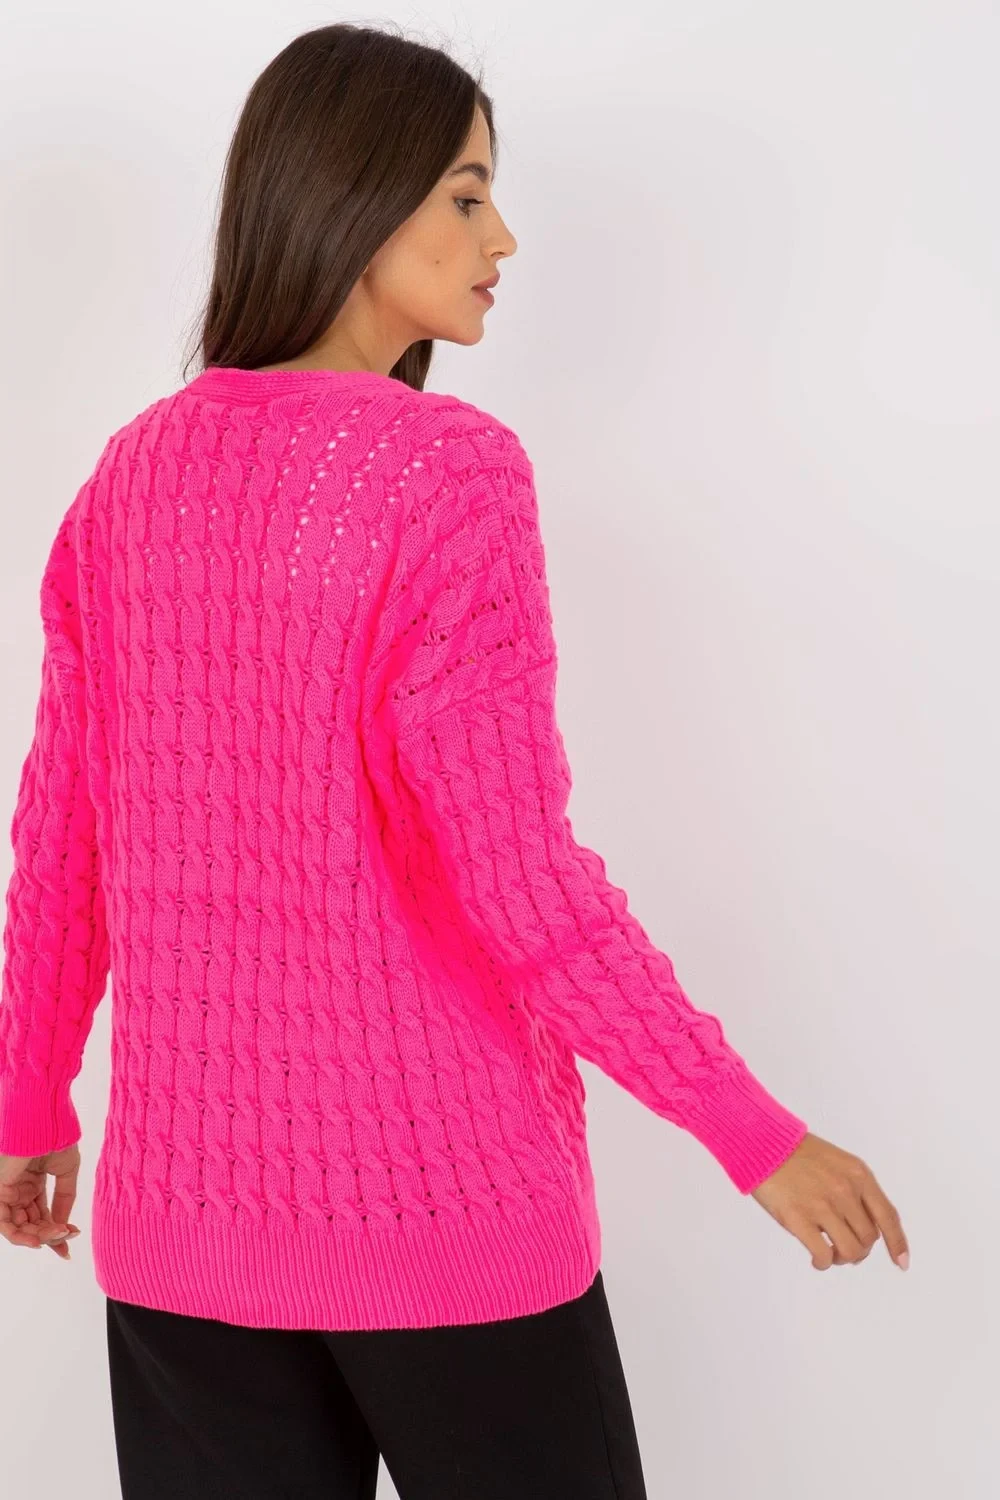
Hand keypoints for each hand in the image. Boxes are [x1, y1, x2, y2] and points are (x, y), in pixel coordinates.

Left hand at [0, 1143, 82, 1259]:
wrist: (48, 1121)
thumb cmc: (57, 1137)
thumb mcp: (66, 1172)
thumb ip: (64, 1199)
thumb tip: (64, 1225)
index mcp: (32, 1184)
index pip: (41, 1216)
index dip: (55, 1231)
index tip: (71, 1242)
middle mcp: (18, 1191)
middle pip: (31, 1224)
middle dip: (50, 1236)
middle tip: (67, 1238)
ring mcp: (8, 1192)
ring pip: (18, 1227)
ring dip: (38, 1237)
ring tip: (57, 1237)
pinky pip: (4, 1222)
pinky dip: (19, 1236)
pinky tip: (38, 1240)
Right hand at [751, 1131, 908, 1270]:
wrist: (763, 1143)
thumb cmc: (797, 1153)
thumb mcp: (838, 1162)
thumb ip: (855, 1190)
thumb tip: (865, 1228)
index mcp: (858, 1175)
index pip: (888, 1216)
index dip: (897, 1243)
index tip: (902, 1263)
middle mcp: (845, 1191)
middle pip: (868, 1239)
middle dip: (859, 1249)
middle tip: (843, 1248)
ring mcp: (822, 1205)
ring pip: (850, 1251)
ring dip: (842, 1258)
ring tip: (829, 1252)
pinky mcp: (799, 1218)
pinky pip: (823, 1255)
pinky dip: (823, 1263)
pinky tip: (816, 1259)